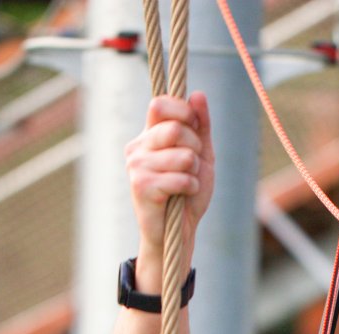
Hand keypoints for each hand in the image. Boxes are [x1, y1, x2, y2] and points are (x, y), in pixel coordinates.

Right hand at [125, 92, 214, 268]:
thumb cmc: (187, 194)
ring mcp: (136, 166)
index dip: (184, 112)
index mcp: (149, 135)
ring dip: (194, 173)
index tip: (195, 128)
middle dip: (195, 148)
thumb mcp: (202, 156)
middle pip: (175, 129)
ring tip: (186, 184)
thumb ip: (201, 126)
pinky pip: (180, 178)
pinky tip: (183, 196)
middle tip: (192, 165)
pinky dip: (191, 188)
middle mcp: (137, 147)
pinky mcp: (140, 186)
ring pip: (183, 155)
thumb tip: (198, 94)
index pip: (160, 104)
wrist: (176, 233)